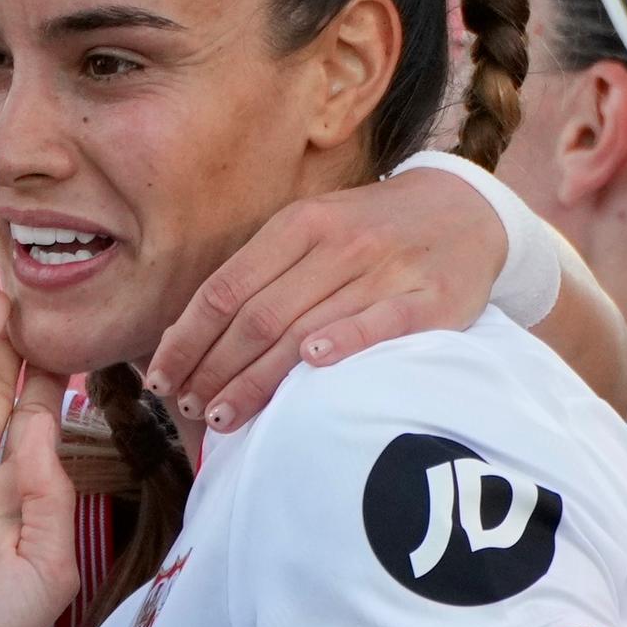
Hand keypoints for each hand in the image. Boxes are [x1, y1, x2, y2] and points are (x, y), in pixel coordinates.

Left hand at [147, 167, 506, 434]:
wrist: (465, 210)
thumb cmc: (373, 234)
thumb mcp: (315, 231)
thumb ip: (265, 274)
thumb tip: (196, 335)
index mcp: (299, 225)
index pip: (226, 288)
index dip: (188, 337)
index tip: (161, 378)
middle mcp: (337, 243)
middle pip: (259, 316)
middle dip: (215, 368)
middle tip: (188, 409)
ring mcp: (385, 270)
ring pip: (307, 328)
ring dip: (258, 378)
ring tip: (223, 416)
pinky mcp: (431, 298)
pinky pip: (380, 322)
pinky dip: (345, 341)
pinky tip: (312, 366)